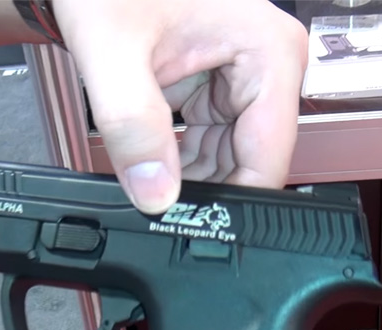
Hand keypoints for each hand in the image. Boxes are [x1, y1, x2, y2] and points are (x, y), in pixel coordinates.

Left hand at [53, 0, 307, 212]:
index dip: (232, 204)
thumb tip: (156, 194)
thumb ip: (132, 123)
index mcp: (268, 53)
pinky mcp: (213, 89)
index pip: (268, 158)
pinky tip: (148, 161)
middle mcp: (264, 68)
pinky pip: (204, 143)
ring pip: (225, 159)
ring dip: (184, 176)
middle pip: (248, 163)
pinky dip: (175, 160)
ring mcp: (240, 79)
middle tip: (154, 203)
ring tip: (143, 173)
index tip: (192, 227)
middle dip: (202, 191)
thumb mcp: (113, 50)